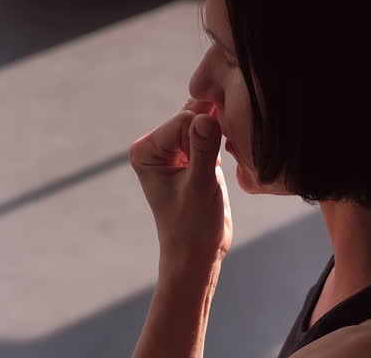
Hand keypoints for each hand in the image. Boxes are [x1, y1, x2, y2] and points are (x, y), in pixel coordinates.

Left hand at [129, 97, 231, 270]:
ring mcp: (174, 149)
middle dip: (213, 131)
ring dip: (220, 136)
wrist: (197, 253)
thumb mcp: (200, 187)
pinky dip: (223, 141)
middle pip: (193, 116)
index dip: (206, 134)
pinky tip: (224, 162)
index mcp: (146, 151)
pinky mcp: (191, 155)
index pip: (183, 119)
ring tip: (221, 165)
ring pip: (204, 121)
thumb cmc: (192, 227)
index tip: (215, 161)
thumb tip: (205, 117)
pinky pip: (211, 132)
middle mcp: (156, 146)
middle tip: (221, 162)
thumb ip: (203, 150)